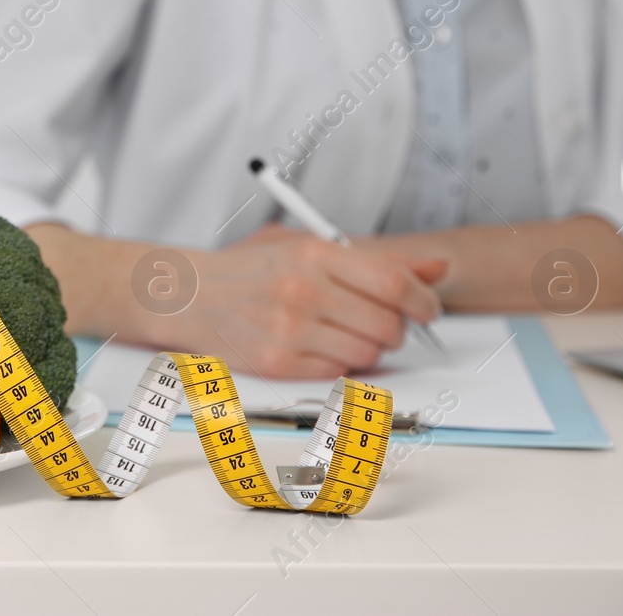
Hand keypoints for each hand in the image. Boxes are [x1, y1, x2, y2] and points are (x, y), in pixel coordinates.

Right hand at [176, 223, 446, 379]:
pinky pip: (337, 375)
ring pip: (367, 355)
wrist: (186, 294)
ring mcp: (288, 330)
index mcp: (313, 254)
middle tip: (383, 323)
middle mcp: (301, 290)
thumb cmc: (250, 270)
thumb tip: (436, 267)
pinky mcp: (276, 363)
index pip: (393, 281)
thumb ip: (373, 258)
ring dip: (368, 350)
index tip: (428, 308)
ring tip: (345, 334)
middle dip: (396, 329)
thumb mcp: (306, 246)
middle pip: (387, 324)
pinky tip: (320, 348)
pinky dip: (338, 366)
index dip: (423, 299)